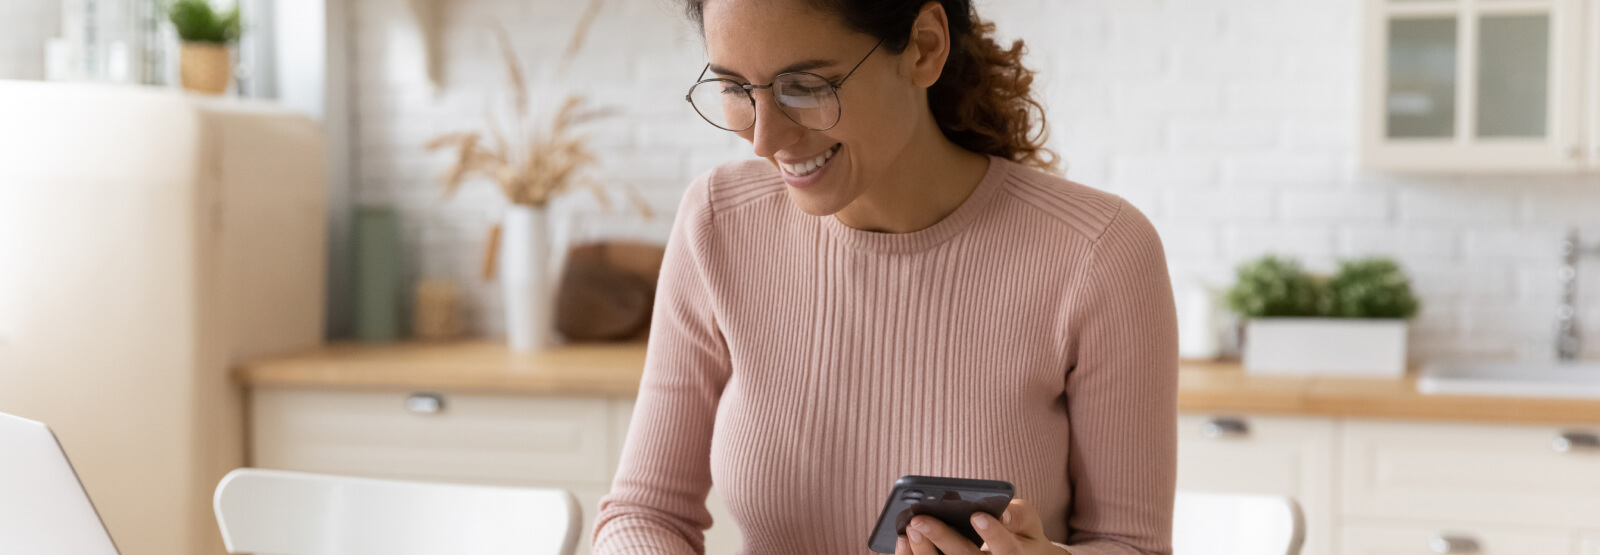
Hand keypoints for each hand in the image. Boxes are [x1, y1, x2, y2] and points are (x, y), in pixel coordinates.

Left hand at [895, 499, 1068, 554]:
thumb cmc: (1020, 533)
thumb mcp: (1029, 523)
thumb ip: (1019, 516)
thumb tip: (1002, 513)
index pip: (1007, 550)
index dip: (992, 535)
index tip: (976, 515)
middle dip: (942, 538)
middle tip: (919, 519)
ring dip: (923, 551)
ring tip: (908, 528)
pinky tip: (902, 541)